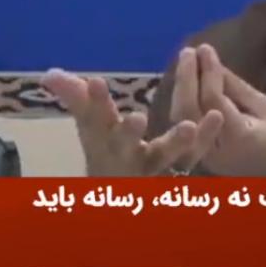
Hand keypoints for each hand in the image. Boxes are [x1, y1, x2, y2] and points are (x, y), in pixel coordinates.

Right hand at [43, 70, 223, 175]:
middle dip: (128, 133)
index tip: (95, 81)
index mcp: (100, 140)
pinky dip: (205, 139)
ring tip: (189, 125)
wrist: (124, 193)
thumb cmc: (107, 152)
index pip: (93, 118)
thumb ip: (75, 97)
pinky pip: (193, 156)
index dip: (93, 102)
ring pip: (163, 157)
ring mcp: (151, 168)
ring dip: (175, 142)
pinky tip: (215, 116)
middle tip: (137, 119)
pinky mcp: (178, 172)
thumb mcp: (90, 127)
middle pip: (124, 145)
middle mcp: (123, 156)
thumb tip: (50, 73)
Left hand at [171, 44, 265, 176]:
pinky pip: (186, 128)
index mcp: (236, 136)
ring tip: (186, 64)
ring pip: (182, 121)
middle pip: (188, 110)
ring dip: (181, 91)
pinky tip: (187, 87)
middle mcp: (214, 148)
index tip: (205, 48)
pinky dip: (184, 105)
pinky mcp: (203, 157)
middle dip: (186, 79)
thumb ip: (236, 87)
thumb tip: (213, 62)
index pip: (212, 99)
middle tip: (188, 52)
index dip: (207, 71)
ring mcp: (205, 156)